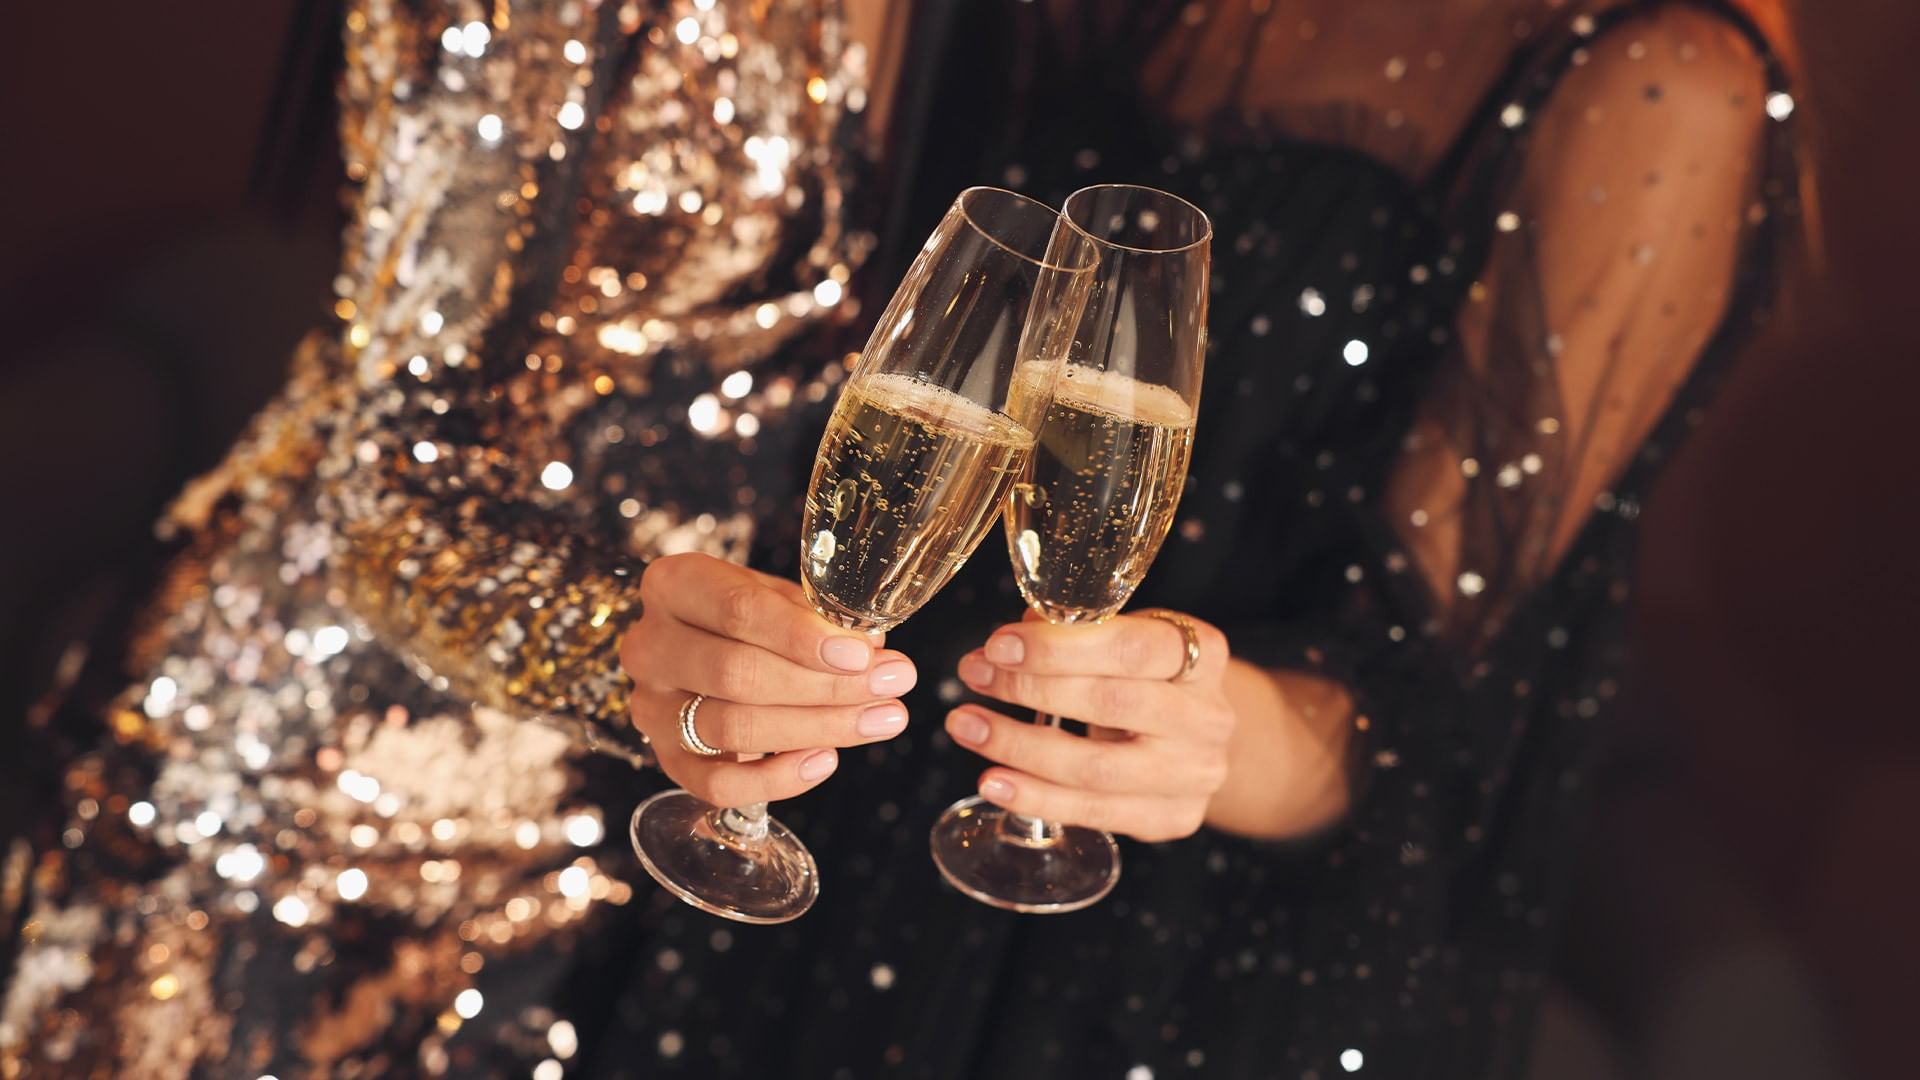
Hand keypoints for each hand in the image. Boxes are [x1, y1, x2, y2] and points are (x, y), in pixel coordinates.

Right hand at [620, 553, 917, 804]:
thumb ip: (819, 618)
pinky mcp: (666, 759)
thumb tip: (874, 649)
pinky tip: (825, 760)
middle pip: (735, 673)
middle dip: (823, 686)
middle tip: (890, 686)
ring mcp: (651, 707)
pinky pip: (718, 785)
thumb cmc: (749, 617)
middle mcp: (649, 645)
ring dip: (816, 728)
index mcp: (674, 585)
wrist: (701, 647)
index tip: (862, 654)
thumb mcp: (779, 597)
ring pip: (732, 728)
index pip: (736, 609)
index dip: (802, 636)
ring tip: (880, 719)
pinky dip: (776, 779)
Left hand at [950, 609, 1234, 842]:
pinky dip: (1037, 799)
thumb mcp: (1129, 642)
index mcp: (1205, 655)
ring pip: (1097, 769)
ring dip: (1020, 748)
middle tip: (974, 675)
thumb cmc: (1151, 680)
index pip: (1132, 648)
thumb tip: (1016, 633)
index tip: (999, 644)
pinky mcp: (1174, 818)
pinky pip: (1095, 813)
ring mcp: (1196, 774)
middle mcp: (1208, 717)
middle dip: (1030, 689)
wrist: (1200, 742)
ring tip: (967, 728)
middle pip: (1112, 705)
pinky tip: (995, 784)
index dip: (1061, 647)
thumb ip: (1079, 632)